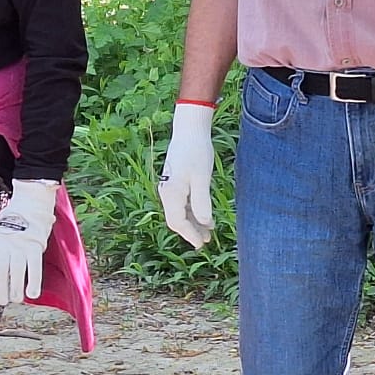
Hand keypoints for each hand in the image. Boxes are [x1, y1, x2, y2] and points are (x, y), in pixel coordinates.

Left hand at [0, 180, 58, 304]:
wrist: (30, 203)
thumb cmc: (14, 222)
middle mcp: (5, 245)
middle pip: (0, 272)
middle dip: (0, 290)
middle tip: (3, 301)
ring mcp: (20, 246)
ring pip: (16, 272)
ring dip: (15, 290)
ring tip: (16, 299)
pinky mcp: (35, 246)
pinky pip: (34, 267)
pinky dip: (34, 282)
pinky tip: (33, 294)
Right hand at [158, 103, 216, 247]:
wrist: (189, 130)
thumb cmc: (197, 152)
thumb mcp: (202, 178)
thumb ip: (202, 202)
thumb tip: (204, 224)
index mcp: (171, 193)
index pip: (177, 222)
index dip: (190, 235)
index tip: (202, 244)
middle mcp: (166, 192)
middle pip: (176, 219)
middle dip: (190, 231)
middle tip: (206, 241)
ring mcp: (168, 187)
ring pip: (178, 212)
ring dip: (192, 222)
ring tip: (208, 231)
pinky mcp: (174, 182)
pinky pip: (180, 203)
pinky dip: (191, 212)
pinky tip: (203, 215)